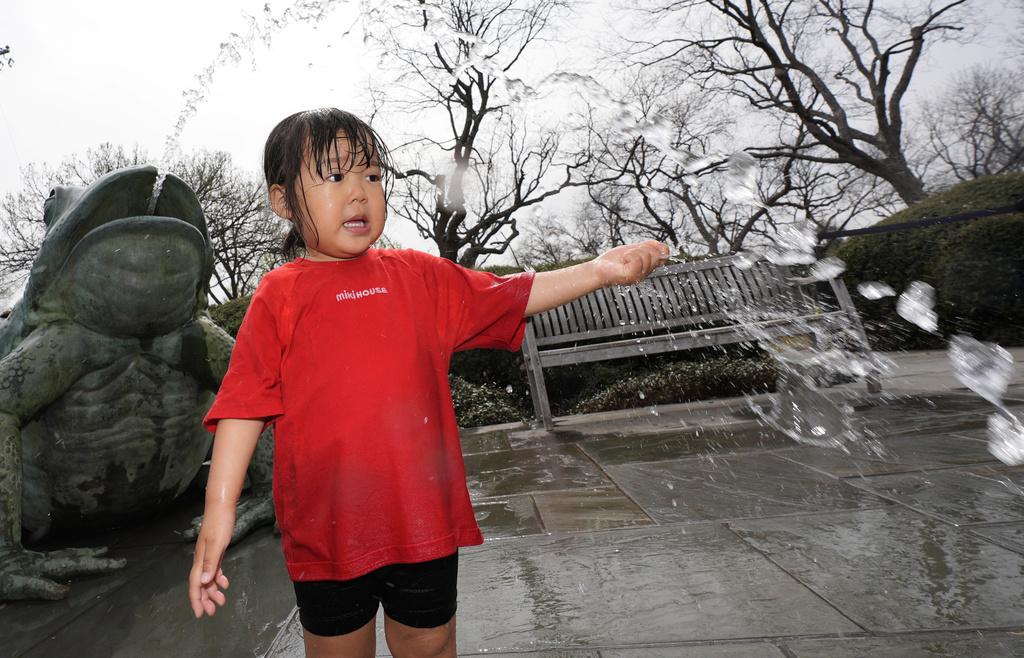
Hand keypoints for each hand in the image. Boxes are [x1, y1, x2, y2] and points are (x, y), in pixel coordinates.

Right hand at [188, 503, 234, 617]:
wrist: (222, 507)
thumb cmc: (220, 523)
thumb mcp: (217, 543)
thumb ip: (211, 562)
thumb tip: (204, 582)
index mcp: (200, 559)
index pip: (196, 584)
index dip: (196, 599)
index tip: (199, 613)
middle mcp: (202, 559)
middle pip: (201, 584)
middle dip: (205, 599)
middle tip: (213, 612)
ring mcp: (209, 555)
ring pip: (208, 578)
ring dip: (213, 591)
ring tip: (221, 601)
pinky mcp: (216, 551)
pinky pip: (215, 569)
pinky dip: (219, 578)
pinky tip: (225, 583)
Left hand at [591, 240, 670, 286]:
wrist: (597, 269)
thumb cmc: (612, 261)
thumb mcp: (633, 249)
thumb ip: (647, 247)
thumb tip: (661, 246)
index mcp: (646, 267)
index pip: (664, 254)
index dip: (657, 247)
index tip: (643, 246)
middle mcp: (645, 273)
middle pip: (656, 254)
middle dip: (642, 248)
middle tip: (630, 253)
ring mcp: (639, 276)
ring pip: (646, 255)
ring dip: (633, 251)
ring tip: (625, 258)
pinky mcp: (632, 275)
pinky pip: (637, 259)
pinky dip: (629, 255)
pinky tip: (623, 260)